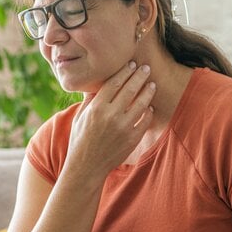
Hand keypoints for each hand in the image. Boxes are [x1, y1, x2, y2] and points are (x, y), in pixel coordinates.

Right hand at [65, 61, 155, 177]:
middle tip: (146, 68)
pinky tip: (149, 107)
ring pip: (141, 103)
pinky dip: (149, 112)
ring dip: (148, 91)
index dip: (124, 71)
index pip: (114, 83)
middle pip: (130, 89)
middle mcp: (110, 116)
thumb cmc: (80, 140)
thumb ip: (89, 100)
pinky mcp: (132, 139)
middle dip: (140, 76)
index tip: (131, 64)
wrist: (86, 167)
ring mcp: (123, 128)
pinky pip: (145, 121)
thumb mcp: (79, 117)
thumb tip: (97, 85)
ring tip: (152, 84)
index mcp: (96, 108)